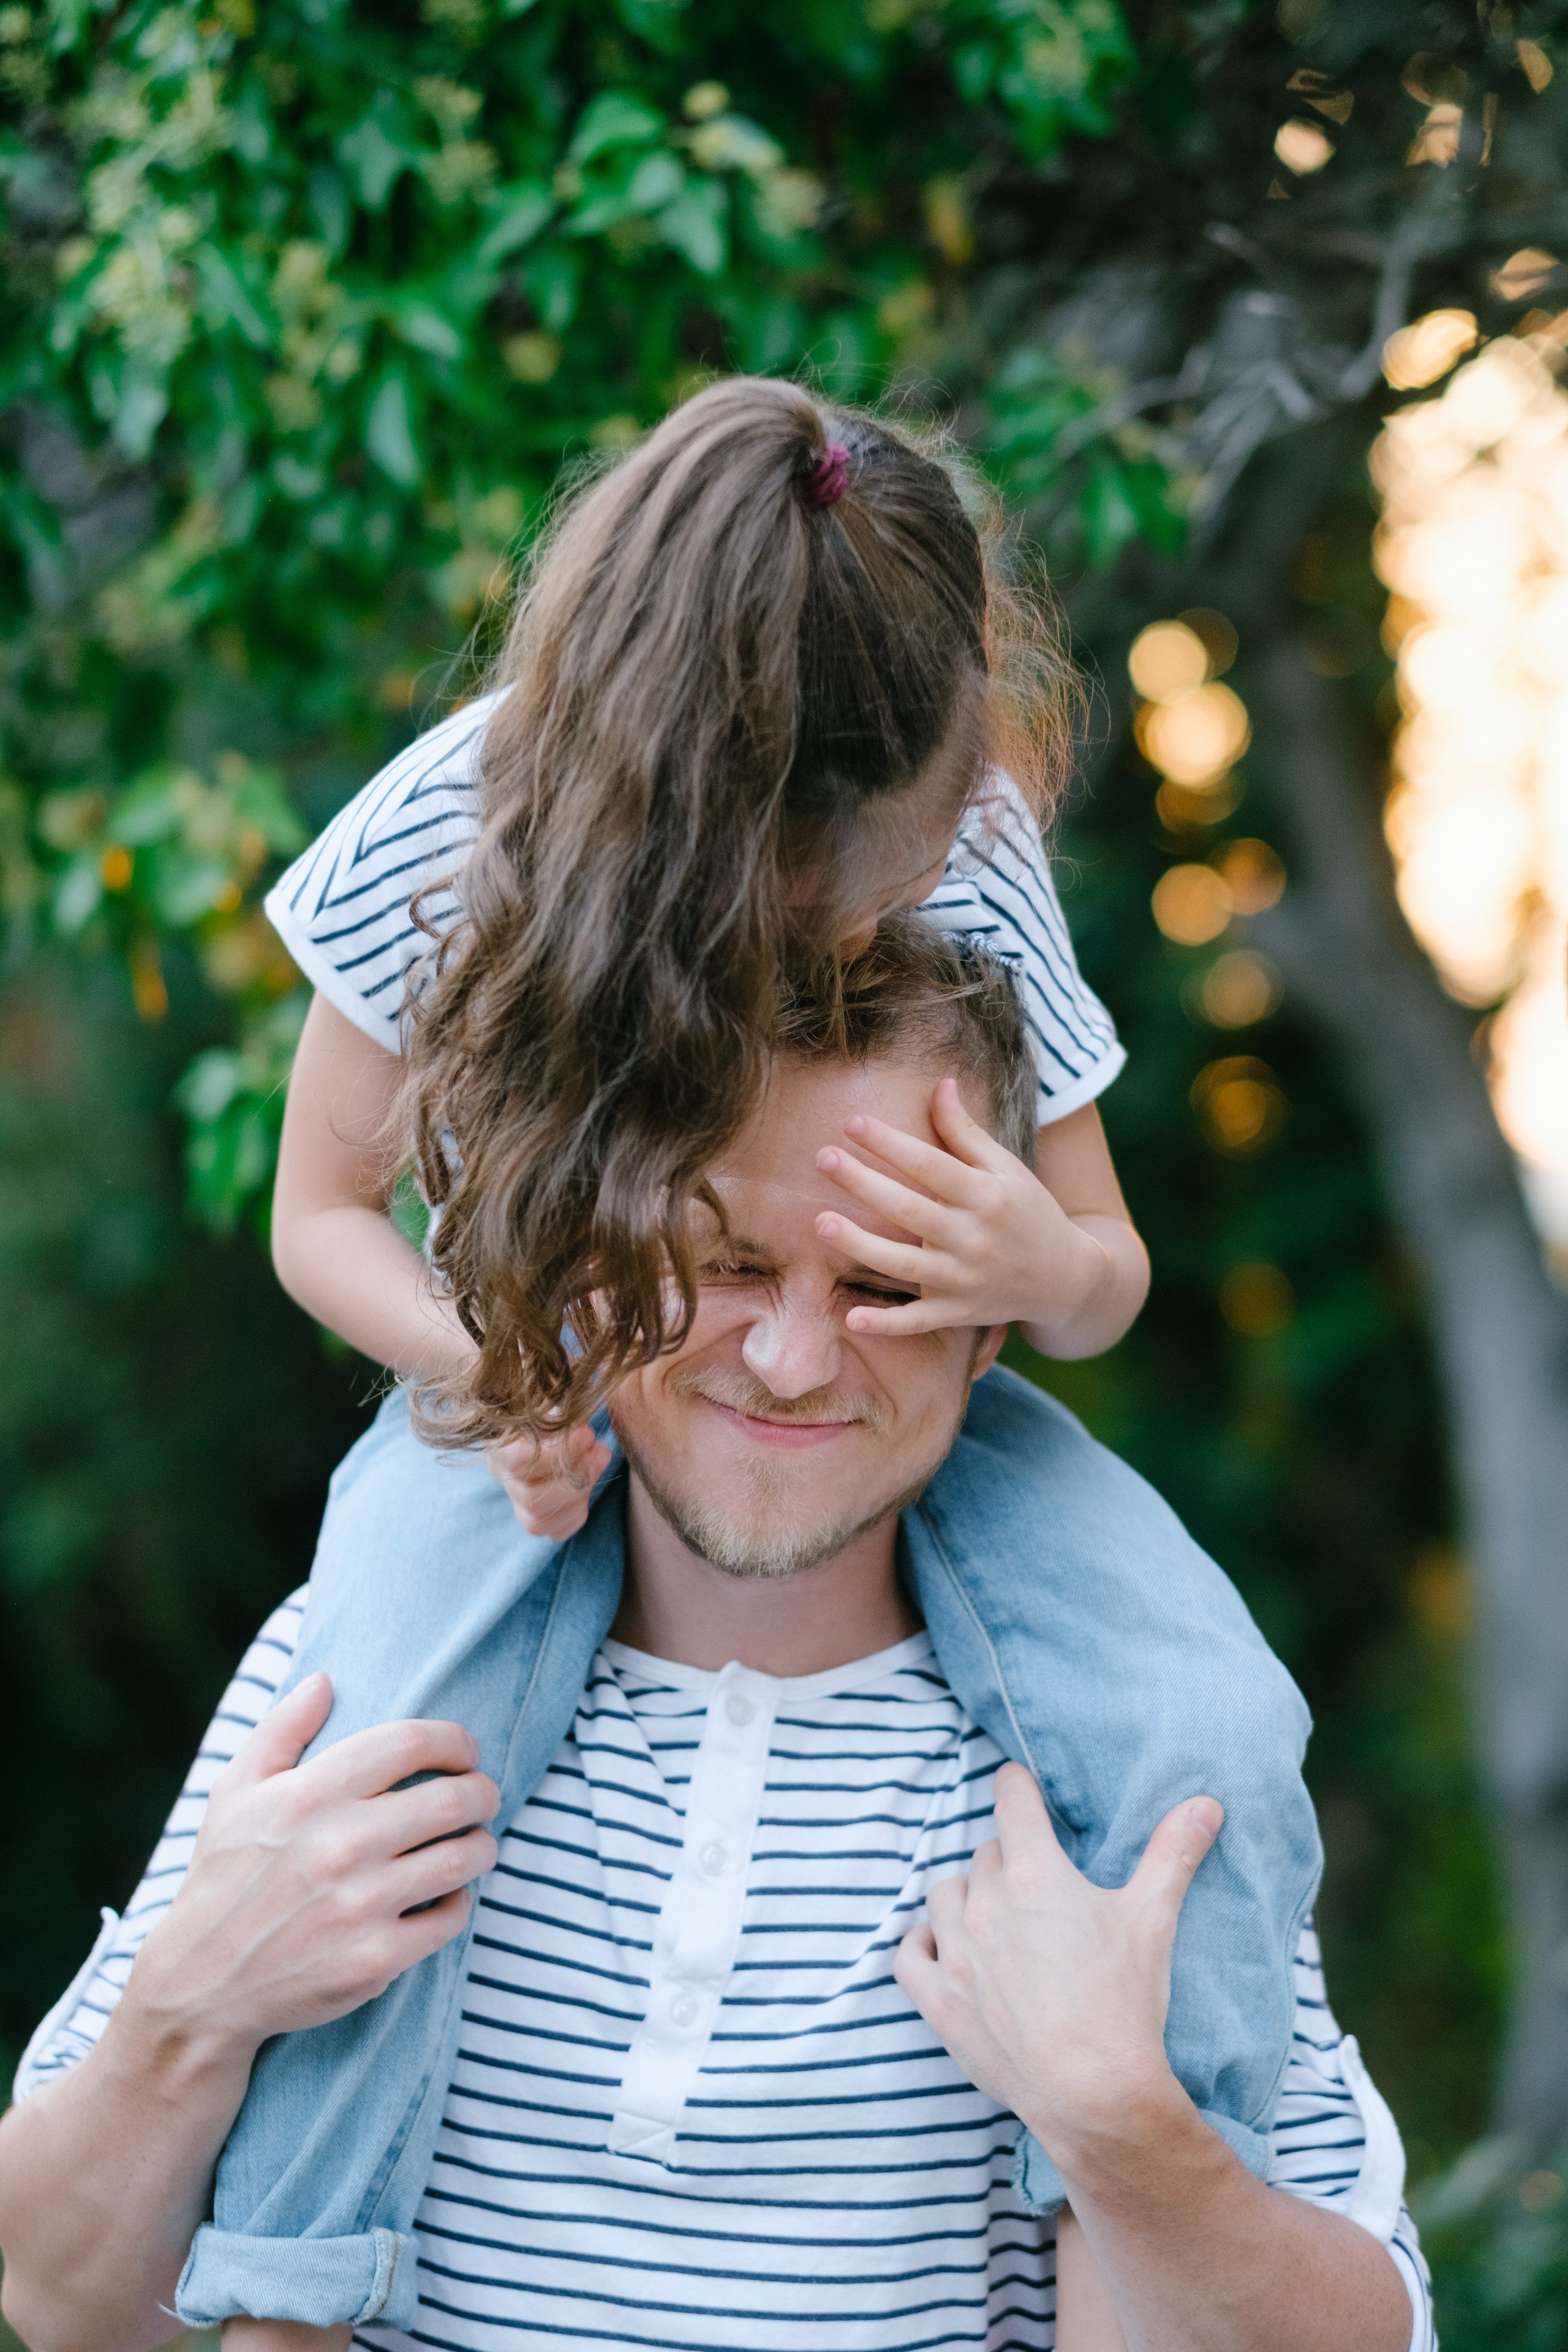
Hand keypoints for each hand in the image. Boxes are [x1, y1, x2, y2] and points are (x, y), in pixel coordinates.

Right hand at [128, 1674, 498, 2062]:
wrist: (199, 1986)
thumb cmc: (223, 1877)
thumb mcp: (235, 1792)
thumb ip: (281, 1729)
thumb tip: (324, 1680)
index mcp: (311, 1794)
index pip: (411, 1743)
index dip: (454, 1740)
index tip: (464, 1751)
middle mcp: (340, 1845)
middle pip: (453, 1799)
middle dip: (481, 1792)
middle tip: (481, 1797)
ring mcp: (361, 1905)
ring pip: (464, 1858)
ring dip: (481, 1846)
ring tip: (474, 1843)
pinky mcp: (376, 1960)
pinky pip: (452, 1918)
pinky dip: (459, 1903)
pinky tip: (445, 1896)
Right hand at [488, 1422, 611, 1538]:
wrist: (547, 1427)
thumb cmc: (549, 1411)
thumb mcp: (549, 1402)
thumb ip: (556, 1413)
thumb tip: (574, 1422)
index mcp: (499, 1449)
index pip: (519, 1461)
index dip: (559, 1453)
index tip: (588, 1433)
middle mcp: (504, 1480)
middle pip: (532, 1499)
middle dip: (576, 1477)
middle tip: (601, 1451)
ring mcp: (518, 1504)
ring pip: (539, 1521)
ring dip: (579, 1495)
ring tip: (600, 1461)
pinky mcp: (537, 1520)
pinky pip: (555, 1532)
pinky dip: (576, 1514)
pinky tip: (589, 1487)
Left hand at [813, 1076, 1108, 1334]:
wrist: (1066, 1277)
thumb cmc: (1027, 1211)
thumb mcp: (1006, 1168)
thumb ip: (967, 1132)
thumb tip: (939, 1083)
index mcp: (986, 1195)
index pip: (930, 1165)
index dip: (891, 1143)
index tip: (852, 1122)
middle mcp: (973, 1237)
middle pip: (910, 1208)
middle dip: (864, 1184)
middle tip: (822, 1159)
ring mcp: (964, 1279)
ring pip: (904, 1264)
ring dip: (861, 1246)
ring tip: (821, 1223)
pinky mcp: (957, 1312)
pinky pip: (918, 1321)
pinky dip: (887, 1324)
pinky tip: (850, 1317)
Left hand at [894, 1766, 1221, 2161]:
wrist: (1094, 2094)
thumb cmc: (1125, 2004)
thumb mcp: (1153, 1919)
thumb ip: (1173, 1854)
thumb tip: (1206, 1803)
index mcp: (1035, 1875)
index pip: (1013, 1802)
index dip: (1017, 1786)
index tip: (1018, 1782)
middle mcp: (986, 1905)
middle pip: (987, 1854)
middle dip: (1010, 1859)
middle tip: (1036, 1883)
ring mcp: (957, 1954)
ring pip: (945, 1895)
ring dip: (966, 1897)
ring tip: (995, 1916)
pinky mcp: (938, 2001)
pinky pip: (908, 1953)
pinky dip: (923, 1944)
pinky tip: (944, 1948)